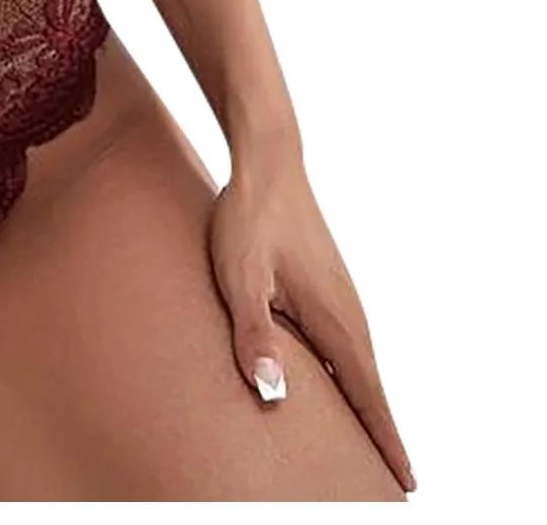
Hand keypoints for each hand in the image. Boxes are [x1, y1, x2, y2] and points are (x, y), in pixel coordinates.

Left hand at [207, 150, 414, 492]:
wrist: (266, 166)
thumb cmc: (249, 220)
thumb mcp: (241, 278)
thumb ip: (254, 333)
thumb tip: (273, 392)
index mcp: (335, 320)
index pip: (368, 396)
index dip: (385, 441)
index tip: (407, 483)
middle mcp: (348, 314)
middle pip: (370, 389)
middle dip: (381, 434)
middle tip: (395, 480)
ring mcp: (340, 298)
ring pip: (358, 365)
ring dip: (367, 405)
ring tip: (372, 443)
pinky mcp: (326, 286)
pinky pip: (345, 345)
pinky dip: (351, 375)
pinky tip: (338, 381)